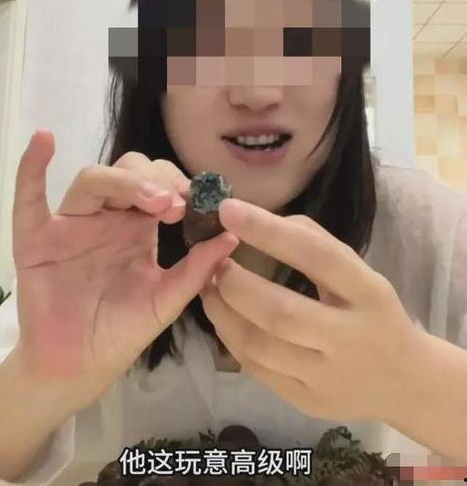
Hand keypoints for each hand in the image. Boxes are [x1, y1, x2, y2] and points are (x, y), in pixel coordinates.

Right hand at [13, 131, 237, 386]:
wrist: (80, 368)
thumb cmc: (122, 330)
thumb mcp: (167, 299)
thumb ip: (197, 269)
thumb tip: (233, 236)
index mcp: (136, 227)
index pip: (157, 184)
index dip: (178, 184)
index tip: (201, 200)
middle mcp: (105, 218)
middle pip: (128, 171)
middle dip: (156, 178)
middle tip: (177, 204)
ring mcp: (70, 225)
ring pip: (93, 180)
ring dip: (125, 180)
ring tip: (155, 200)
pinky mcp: (36, 240)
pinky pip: (28, 200)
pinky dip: (31, 169)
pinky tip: (44, 141)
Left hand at [200, 198, 422, 422]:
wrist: (404, 382)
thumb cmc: (373, 313)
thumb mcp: (360, 273)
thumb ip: (316, 243)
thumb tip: (260, 221)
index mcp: (368, 293)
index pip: (315, 256)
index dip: (268, 231)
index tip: (229, 210)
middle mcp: (350, 338)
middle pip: (280, 312)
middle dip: (236, 283)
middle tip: (215, 263)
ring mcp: (328, 377)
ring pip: (259, 346)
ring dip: (223, 313)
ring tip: (209, 288)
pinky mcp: (308, 402)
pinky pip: (256, 369)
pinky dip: (231, 338)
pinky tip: (224, 318)